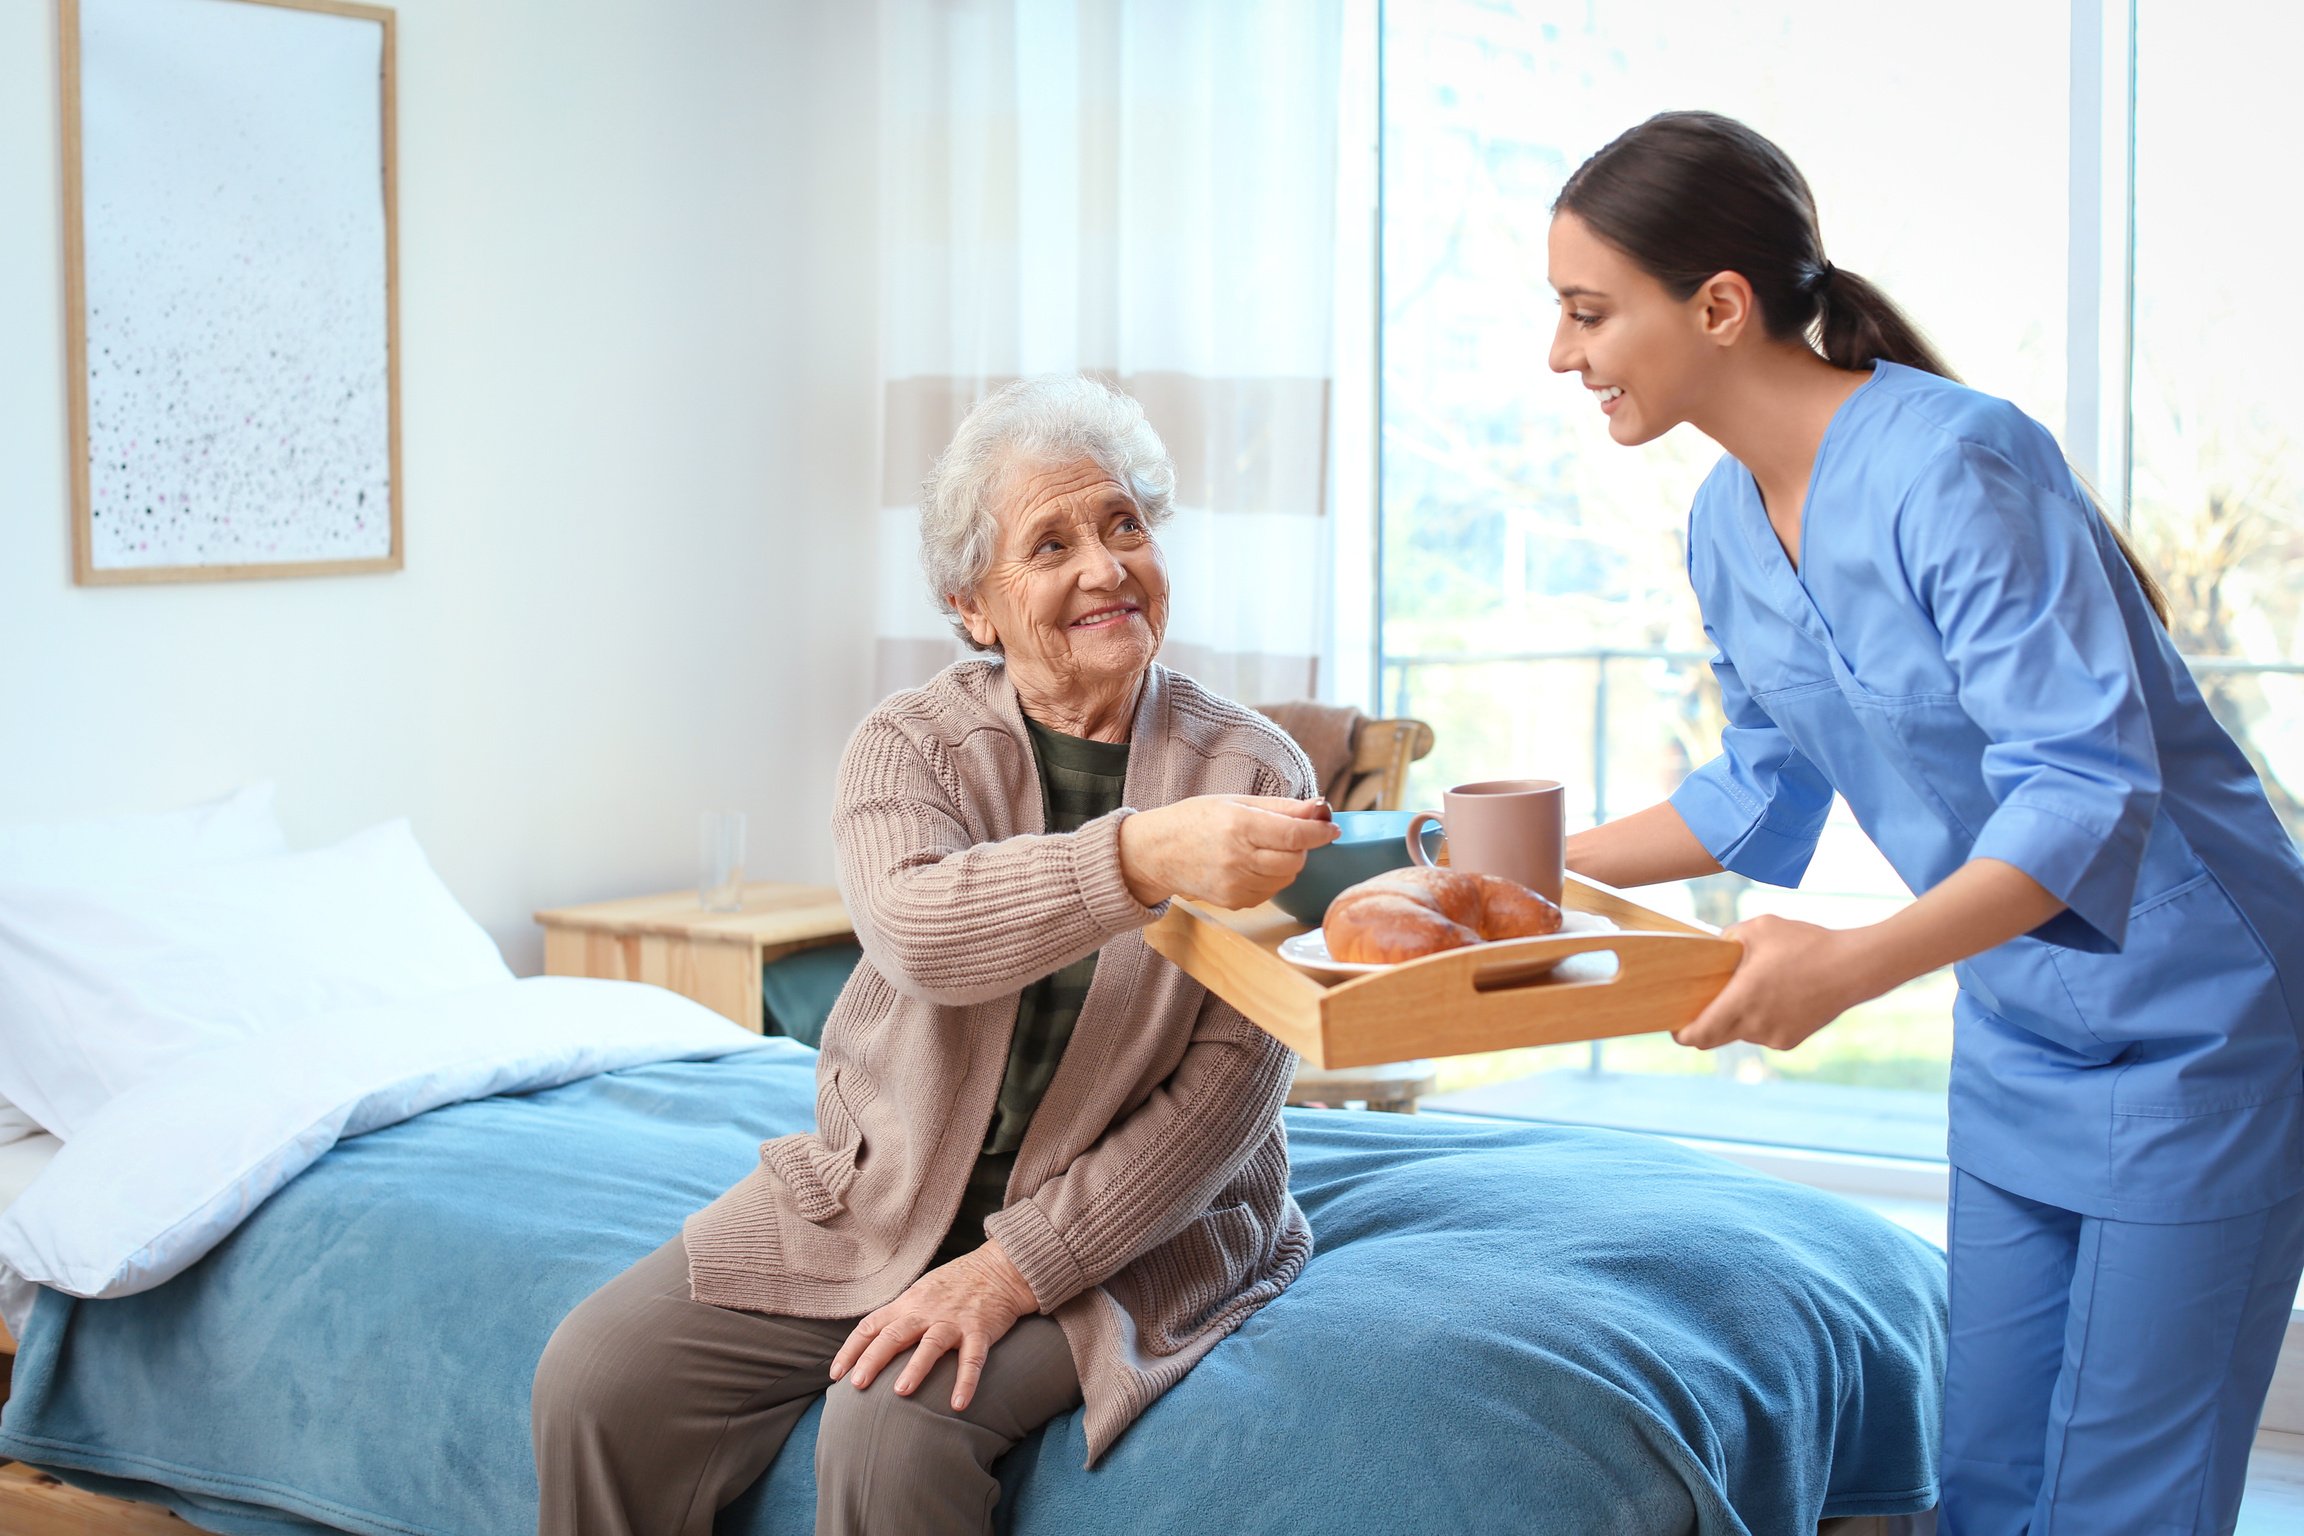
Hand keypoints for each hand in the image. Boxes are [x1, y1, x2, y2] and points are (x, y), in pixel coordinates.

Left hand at [828, 1240, 1038, 1411]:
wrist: (999, 1269)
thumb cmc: (955, 1285)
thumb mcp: (920, 1292)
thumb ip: (899, 1316)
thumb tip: (870, 1343)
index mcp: (908, 1303)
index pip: (871, 1326)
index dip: (851, 1349)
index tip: (835, 1374)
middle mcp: (927, 1311)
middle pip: (894, 1335)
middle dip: (873, 1359)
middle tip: (857, 1385)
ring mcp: (954, 1321)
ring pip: (930, 1344)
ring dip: (915, 1368)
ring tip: (900, 1393)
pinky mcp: (980, 1330)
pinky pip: (973, 1359)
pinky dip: (966, 1382)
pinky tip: (958, 1405)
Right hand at [1118, 794, 1338, 908]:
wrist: (1157, 853)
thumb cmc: (1195, 820)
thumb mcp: (1236, 802)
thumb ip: (1281, 807)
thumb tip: (1321, 807)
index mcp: (1238, 826)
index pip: (1294, 833)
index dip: (1319, 832)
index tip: (1331, 828)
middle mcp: (1237, 858)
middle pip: (1295, 859)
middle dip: (1302, 846)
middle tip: (1289, 834)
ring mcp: (1235, 885)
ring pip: (1287, 878)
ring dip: (1287, 863)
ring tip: (1264, 849)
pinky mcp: (1234, 902)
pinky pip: (1271, 892)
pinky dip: (1271, 878)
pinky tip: (1252, 866)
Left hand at [1672, 914, 1875, 1052]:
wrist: (1854, 967)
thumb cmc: (1804, 943)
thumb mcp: (1758, 928)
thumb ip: (1725, 939)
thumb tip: (1708, 950)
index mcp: (1742, 1000)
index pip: (1698, 1034)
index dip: (1680, 1033)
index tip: (1672, 1024)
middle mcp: (1755, 1025)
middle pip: (1713, 1038)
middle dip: (1703, 1024)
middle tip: (1698, 1004)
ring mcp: (1773, 1037)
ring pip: (1739, 1034)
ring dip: (1735, 1018)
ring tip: (1751, 988)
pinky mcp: (1790, 1041)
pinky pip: (1761, 1033)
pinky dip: (1758, 1020)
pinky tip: (1774, 996)